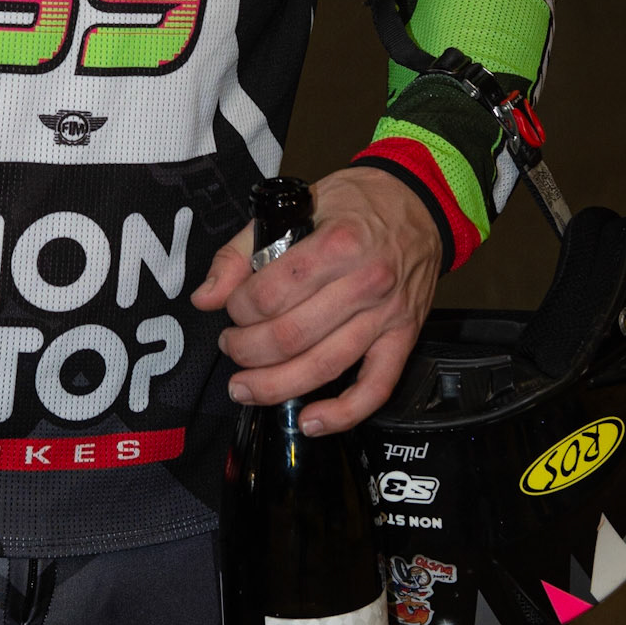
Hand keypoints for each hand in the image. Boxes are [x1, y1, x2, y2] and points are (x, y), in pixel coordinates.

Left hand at [190, 166, 441, 434]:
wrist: (420, 203)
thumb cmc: (355, 202)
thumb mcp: (293, 206)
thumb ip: (242, 250)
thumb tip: (205, 297)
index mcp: (336, 243)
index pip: (270, 294)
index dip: (238, 309)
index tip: (232, 308)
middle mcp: (365, 281)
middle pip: (291, 336)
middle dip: (247, 350)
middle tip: (231, 346)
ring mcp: (387, 315)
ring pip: (324, 367)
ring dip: (276, 386)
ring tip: (245, 387)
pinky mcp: (404, 337)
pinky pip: (376, 388)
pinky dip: (342, 414)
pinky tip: (309, 421)